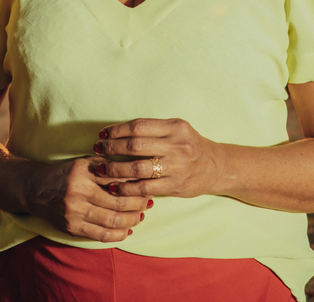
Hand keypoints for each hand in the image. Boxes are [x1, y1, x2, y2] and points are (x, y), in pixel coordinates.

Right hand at [25, 158, 150, 241]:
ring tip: (140, 216)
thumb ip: (106, 166)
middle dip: (138, 204)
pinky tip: (127, 230)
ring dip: (132, 220)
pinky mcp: (72, 227)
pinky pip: (102, 235)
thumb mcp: (83, 163)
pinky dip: (119, 234)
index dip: (136, 184)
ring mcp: (75, 212)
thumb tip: (136, 172)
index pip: (117, 179)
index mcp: (83, 171)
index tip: (147, 185)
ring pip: (113, 220)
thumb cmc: (65, 174)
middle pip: (119, 202)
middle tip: (148, 202)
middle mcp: (78, 191)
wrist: (36, 189)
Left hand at [93, 118, 221, 199]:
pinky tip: (115, 187)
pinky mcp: (176, 185)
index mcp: (175, 127)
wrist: (216, 166)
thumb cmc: (189, 146)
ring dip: (115, 170)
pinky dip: (127, 188)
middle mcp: (177, 145)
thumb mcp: (176, 130)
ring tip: (101, 170)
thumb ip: (153, 130)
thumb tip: (116, 133)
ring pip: (138, 168)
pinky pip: (145, 187)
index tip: (102, 134)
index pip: (139, 126)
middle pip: (136, 145)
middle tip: (97, 150)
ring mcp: (177, 166)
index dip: (117, 130)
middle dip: (112, 148)